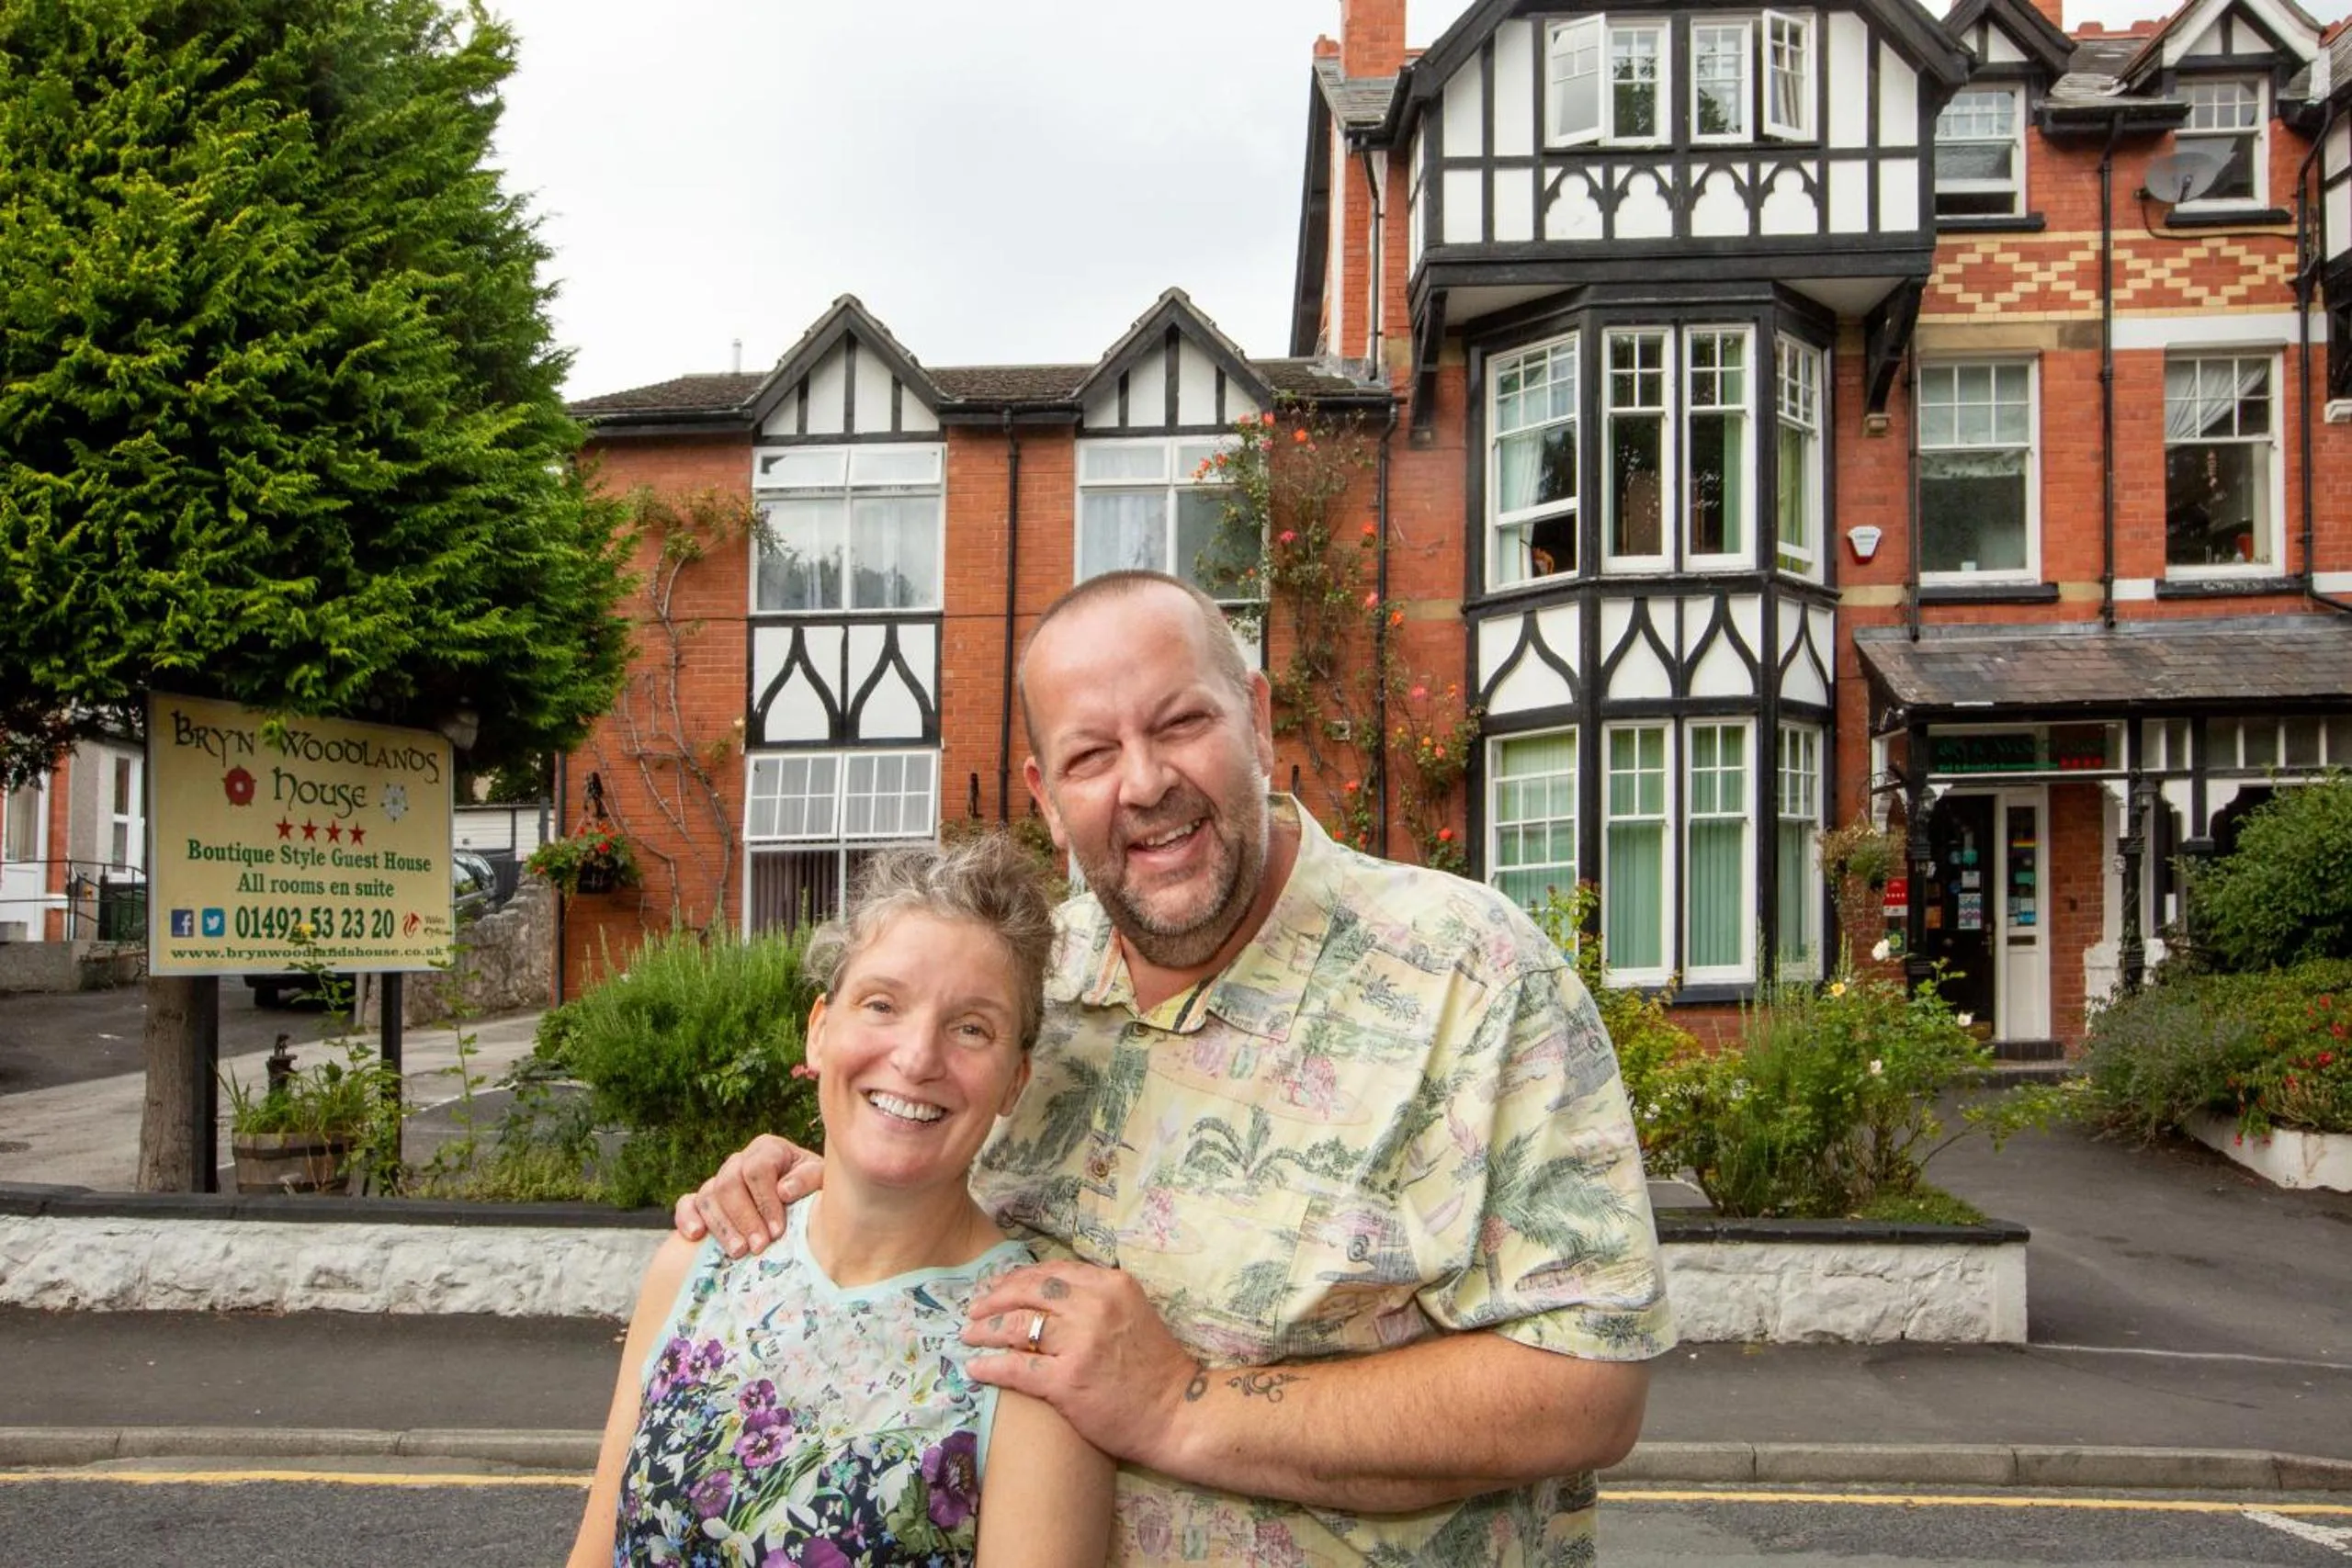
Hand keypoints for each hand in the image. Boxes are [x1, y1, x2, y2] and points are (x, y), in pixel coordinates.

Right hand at [670, 1134, 821, 1256]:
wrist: (803, 1205)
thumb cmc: (813, 1192)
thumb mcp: (820, 1181)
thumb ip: (807, 1180)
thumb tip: (784, 1190)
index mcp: (768, 1150)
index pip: (757, 1169)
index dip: (765, 1201)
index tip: (777, 1231)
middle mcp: (740, 1161)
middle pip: (729, 1183)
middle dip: (744, 1218)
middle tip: (758, 1247)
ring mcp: (719, 1179)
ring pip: (708, 1196)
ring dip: (722, 1226)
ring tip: (738, 1252)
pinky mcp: (704, 1200)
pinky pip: (687, 1203)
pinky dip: (687, 1218)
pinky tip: (695, 1236)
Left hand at [963, 1262, 1199, 1469]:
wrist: (1177, 1413)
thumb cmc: (1155, 1367)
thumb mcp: (1133, 1311)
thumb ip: (1097, 1297)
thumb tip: (1050, 1292)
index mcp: (1112, 1285)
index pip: (1052, 1272)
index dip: (1018, 1278)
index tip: (998, 1287)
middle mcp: (1096, 1305)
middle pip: (1029, 1292)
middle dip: (995, 1298)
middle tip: (974, 1308)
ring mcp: (1081, 1342)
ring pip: (1017, 1326)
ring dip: (985, 1329)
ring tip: (968, 1334)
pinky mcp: (1067, 1380)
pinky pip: (1016, 1368)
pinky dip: (990, 1366)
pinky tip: (975, 1368)